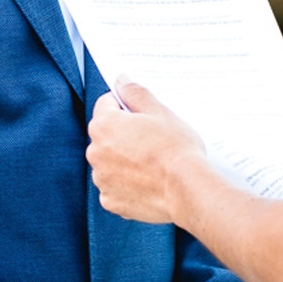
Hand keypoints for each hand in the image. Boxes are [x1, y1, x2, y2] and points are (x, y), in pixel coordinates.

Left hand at [86, 78, 205, 223]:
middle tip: (151, 140)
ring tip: (152, 164)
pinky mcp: (111, 201)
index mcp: (103, 125)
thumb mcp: (159, 111)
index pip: (106, 104)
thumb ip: (135, 93)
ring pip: (110, 162)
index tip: (142, 115)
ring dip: (124, 160)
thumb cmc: (175, 149)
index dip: (125, 106)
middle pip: (106, 135)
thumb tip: (121, 81)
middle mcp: (95, 152)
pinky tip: (148, 182)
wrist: (187, 189)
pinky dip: (127, 185)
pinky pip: (115, 187)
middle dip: (124, 134)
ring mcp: (102, 179)